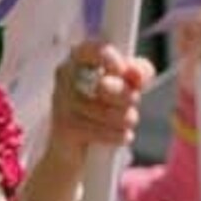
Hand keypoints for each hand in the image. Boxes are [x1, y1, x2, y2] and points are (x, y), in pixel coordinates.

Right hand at [48, 40, 150, 158]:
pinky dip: (118, 136)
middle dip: (129, 98)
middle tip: (131, 104)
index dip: (112, 59)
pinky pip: (104, 131)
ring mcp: (62, 101)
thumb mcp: (126, 86)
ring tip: (124, 123)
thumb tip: (136, 74)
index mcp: (79, 58)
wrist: (70, 151)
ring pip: (110, 112)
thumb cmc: (102, 111)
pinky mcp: (64, 127)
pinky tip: (120, 136)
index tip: (123, 71)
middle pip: (108, 85)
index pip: (94, 49)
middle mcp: (65, 75)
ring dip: (127, 120)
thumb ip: (139, 72)